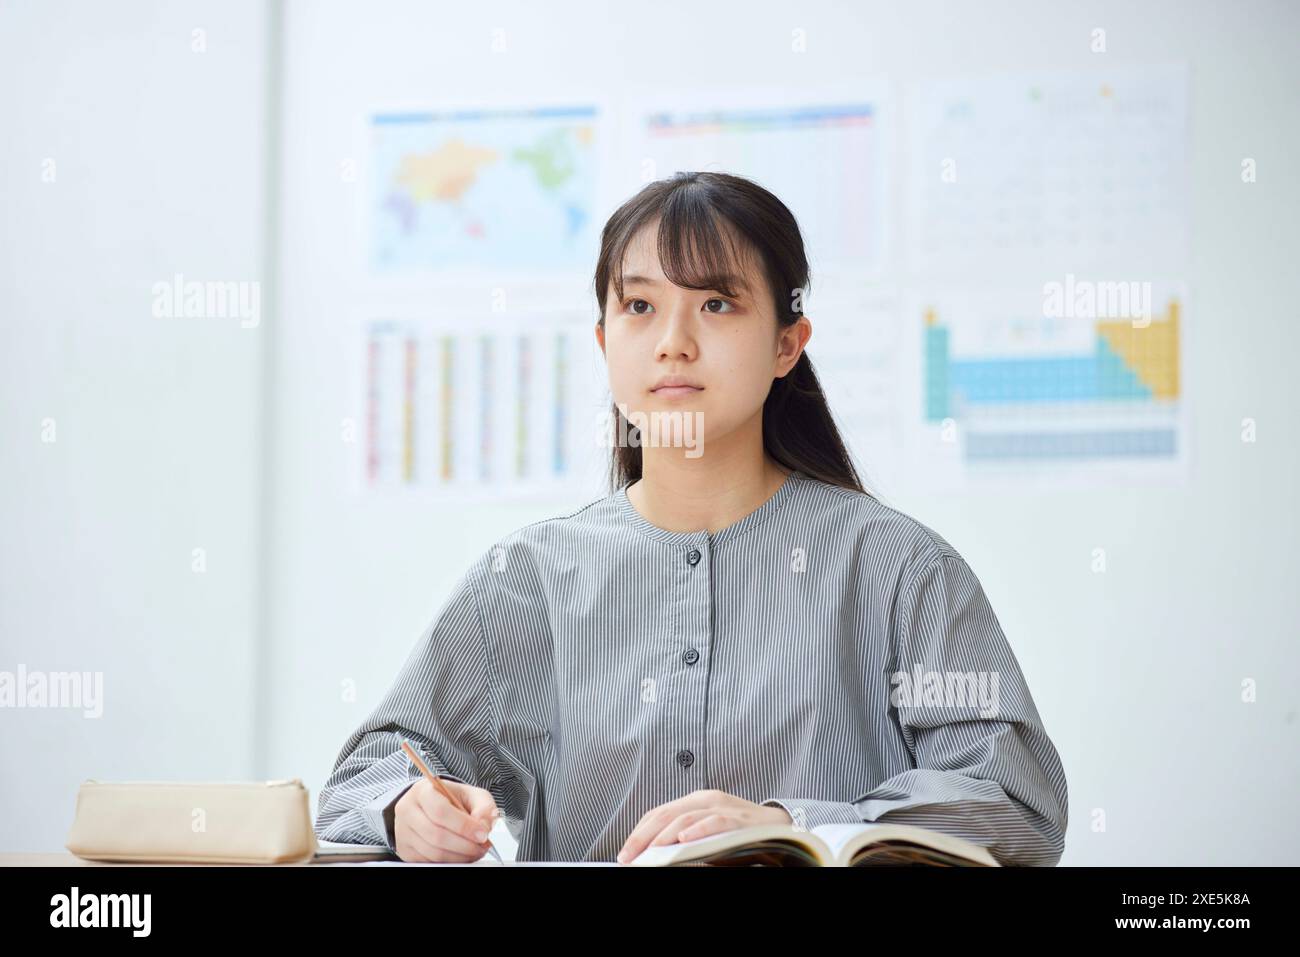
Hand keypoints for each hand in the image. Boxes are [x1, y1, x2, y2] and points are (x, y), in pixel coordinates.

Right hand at [393, 778, 499, 862]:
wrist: (430, 806)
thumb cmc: (450, 799)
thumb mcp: (470, 794)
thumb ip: (483, 807)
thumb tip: (484, 826)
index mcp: (422, 791)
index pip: (440, 811)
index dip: (464, 826)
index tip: (482, 834)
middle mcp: (408, 811)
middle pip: (436, 835)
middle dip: (465, 845)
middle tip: (482, 846)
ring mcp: (403, 833)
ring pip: (433, 853)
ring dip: (459, 856)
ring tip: (475, 851)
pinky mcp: (405, 851)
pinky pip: (429, 862)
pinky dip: (449, 862)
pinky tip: (461, 854)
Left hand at [616, 789, 792, 863]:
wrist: (780, 829)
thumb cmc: (739, 836)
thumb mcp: (705, 837)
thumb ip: (683, 841)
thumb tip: (654, 857)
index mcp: (694, 801)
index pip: (658, 813)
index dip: (638, 832)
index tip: (625, 853)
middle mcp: (705, 799)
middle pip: (665, 815)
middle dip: (642, 837)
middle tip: (628, 857)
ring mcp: (722, 807)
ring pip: (685, 818)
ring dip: (663, 837)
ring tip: (648, 853)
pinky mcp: (739, 819)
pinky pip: (716, 822)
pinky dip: (698, 830)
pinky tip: (683, 839)